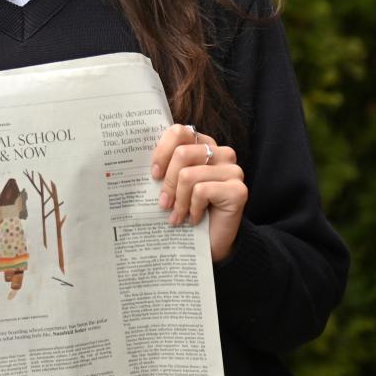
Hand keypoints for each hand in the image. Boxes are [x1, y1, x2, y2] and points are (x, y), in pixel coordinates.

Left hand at [150, 124, 246, 262]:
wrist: (212, 243)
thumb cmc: (189, 210)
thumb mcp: (174, 185)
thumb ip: (165, 167)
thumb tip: (138, 159)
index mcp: (205, 146)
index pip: (179, 132)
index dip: (162, 151)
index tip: (154, 174)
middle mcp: (222, 153)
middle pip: (182, 153)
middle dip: (167, 183)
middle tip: (163, 203)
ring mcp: (233, 170)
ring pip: (189, 175)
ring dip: (179, 201)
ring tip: (177, 216)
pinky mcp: (238, 190)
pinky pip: (201, 191)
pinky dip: (192, 208)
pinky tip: (194, 219)